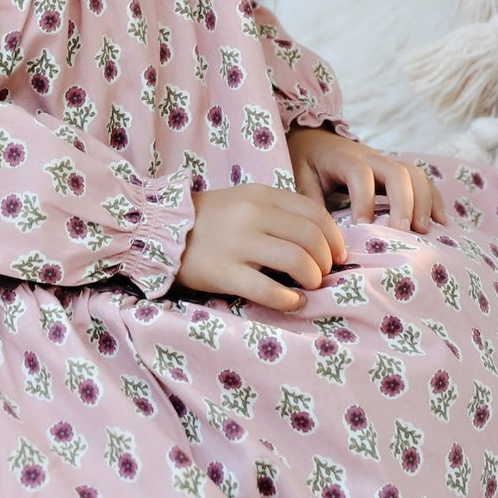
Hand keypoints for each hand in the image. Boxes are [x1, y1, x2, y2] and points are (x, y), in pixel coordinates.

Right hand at [176, 184, 345, 311]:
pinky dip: (289, 300)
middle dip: (326, 261)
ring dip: (312, 278)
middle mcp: (253, 215)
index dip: (334, 237)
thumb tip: (321, 238)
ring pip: (296, 261)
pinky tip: (292, 302)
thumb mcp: (246, 201)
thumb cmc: (211, 219)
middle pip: (311, 238)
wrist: (160, 230)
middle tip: (322, 274)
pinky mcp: (224, 272)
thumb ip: (279, 212)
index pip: (315, 213)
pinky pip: (268, 290)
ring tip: (309, 287)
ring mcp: (238, 244)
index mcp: (261, 195)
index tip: (337, 254)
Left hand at [288, 127, 446, 235]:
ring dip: (424, 202)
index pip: (360, 174)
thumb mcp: (300, 176)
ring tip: (424, 231)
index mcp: (344, 158)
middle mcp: (371, 157)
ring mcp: (388, 162)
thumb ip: (310, 199)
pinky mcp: (398, 171)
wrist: (316, 139)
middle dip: (404, 202)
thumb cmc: (308, 162)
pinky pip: (423, 181)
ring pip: (415, 175)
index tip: (363, 227)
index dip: (363, 200)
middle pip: (397, 173)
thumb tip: (320, 230)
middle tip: (404, 232)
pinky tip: (441, 222)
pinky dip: (434, 199)